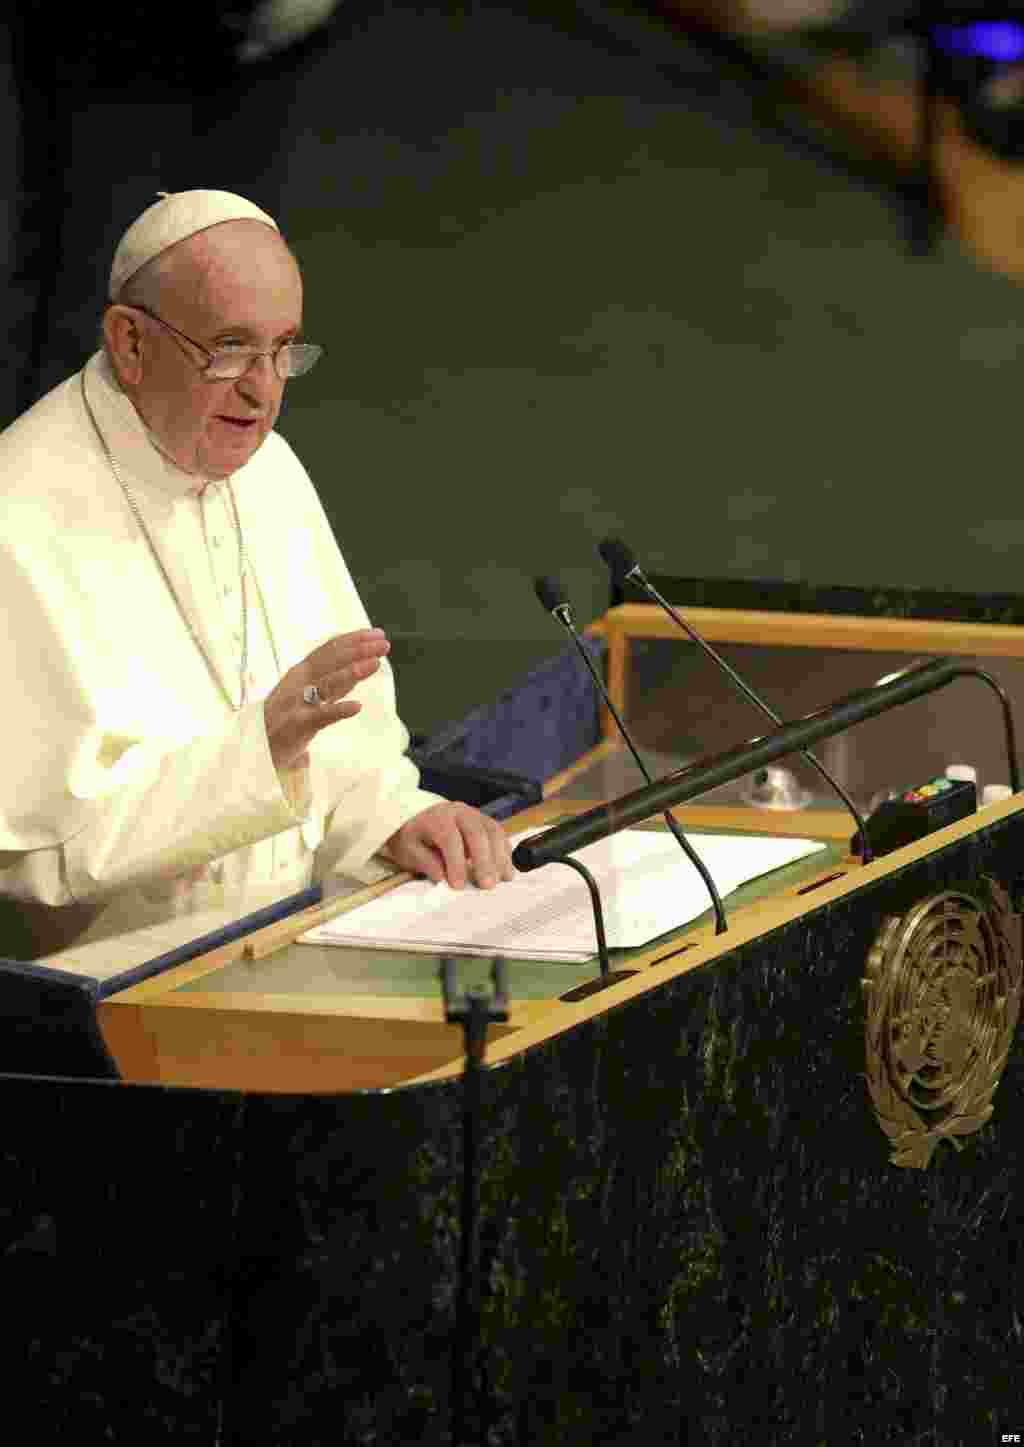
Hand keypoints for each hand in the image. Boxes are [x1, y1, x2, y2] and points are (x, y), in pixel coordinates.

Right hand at [263, 628, 389, 772]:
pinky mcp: (298, 724)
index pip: (330, 650)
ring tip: (374, 663)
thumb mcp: (312, 693)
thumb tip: (364, 665)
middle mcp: (299, 681)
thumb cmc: (285, 717)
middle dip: (359, 650)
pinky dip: (338, 710)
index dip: (354, 640)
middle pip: (331, 661)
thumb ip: (337, 682)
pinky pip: (321, 716)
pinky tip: (357, 707)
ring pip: (326, 683)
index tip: (377, 633)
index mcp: (302, 672)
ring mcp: (297, 702)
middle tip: (384, 643)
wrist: (255, 744)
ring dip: (351, 672)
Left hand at [384, 801, 515, 888]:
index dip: (456, 863)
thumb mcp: (409, 850)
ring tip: (502, 880)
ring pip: (493, 831)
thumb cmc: (415, 838)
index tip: (458, 885)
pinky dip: (506, 853)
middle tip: (486, 885)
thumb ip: (425, 861)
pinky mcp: (486, 822)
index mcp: (437, 818)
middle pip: (476, 833)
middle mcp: (459, 812)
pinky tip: (506, 871)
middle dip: (483, 861)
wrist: (420, 820)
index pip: (450, 838)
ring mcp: (475, 815)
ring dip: (499, 857)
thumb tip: (441, 876)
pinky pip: (500, 835)